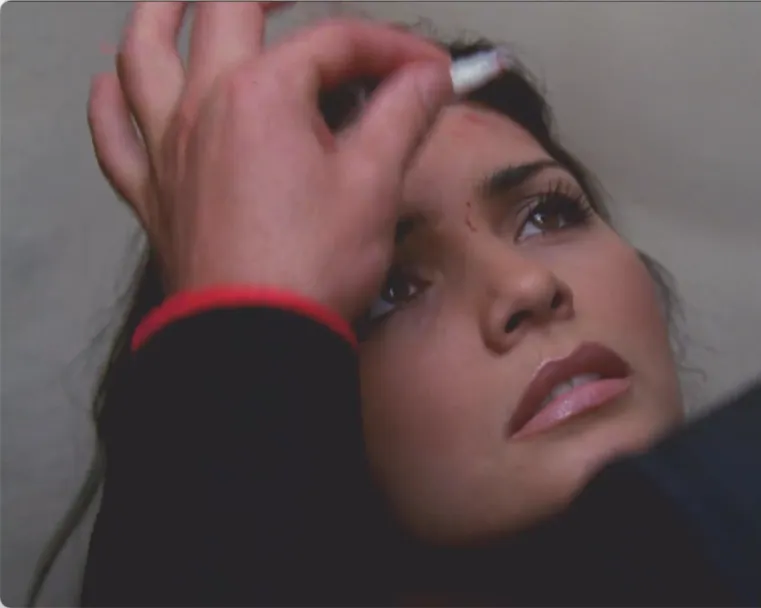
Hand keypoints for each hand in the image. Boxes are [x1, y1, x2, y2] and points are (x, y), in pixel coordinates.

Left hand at [88, 2, 452, 318]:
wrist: (257, 339)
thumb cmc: (314, 264)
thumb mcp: (374, 183)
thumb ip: (402, 115)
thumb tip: (429, 78)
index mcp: (262, 92)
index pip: (335, 42)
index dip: (391, 50)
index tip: (431, 75)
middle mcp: (203, 103)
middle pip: (224, 10)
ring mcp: (166, 145)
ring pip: (141, 53)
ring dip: (163, 13)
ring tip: (187, 2)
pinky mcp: (151, 190)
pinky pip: (112, 132)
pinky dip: (113, 99)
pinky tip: (118, 84)